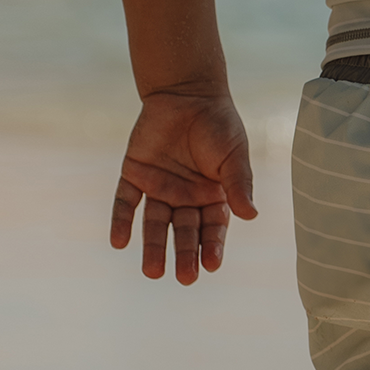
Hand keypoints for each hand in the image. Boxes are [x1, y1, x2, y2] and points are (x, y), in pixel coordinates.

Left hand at [110, 91, 256, 284]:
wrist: (187, 92)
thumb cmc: (219, 124)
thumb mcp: (234, 155)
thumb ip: (239, 184)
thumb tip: (251, 216)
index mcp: (213, 196)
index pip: (212, 228)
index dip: (211, 246)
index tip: (210, 265)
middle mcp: (186, 197)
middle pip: (183, 231)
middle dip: (183, 254)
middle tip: (183, 277)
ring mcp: (159, 187)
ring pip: (155, 223)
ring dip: (153, 247)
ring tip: (152, 272)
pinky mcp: (135, 174)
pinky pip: (126, 201)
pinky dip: (122, 221)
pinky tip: (119, 242)